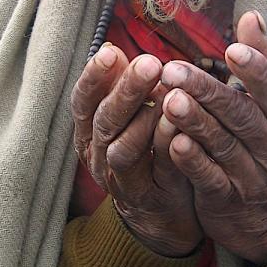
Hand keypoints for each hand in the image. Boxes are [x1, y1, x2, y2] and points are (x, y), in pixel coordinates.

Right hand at [70, 45, 202, 256]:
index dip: (93, 78)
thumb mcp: (126, 118)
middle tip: (150, 64)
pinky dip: (169, 149)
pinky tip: (183, 128)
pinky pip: (159, 173)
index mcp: (88, 132)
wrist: (160, 215)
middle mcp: (98, 156)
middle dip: (126, 91)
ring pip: (124, 150)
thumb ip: (119, 88)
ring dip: (144, 121)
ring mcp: (122, 180)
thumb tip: (113, 51)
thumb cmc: (145, 151)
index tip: (111, 53)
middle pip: (105, 122)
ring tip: (167, 95)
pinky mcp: (151, 199)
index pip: (82, 101)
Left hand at [159, 11, 266, 265]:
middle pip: (242, 115)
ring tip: (169, 100)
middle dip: (208, 91)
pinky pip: (210, 178)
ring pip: (224, 145)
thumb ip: (261, 60)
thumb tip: (251, 16)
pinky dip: (192, 161)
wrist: (265, 214)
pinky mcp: (228, 199)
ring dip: (196, 122)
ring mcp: (253, 175)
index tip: (232, 49)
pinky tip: (172, 143)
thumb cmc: (260, 142)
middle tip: (173, 69)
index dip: (256, 70)